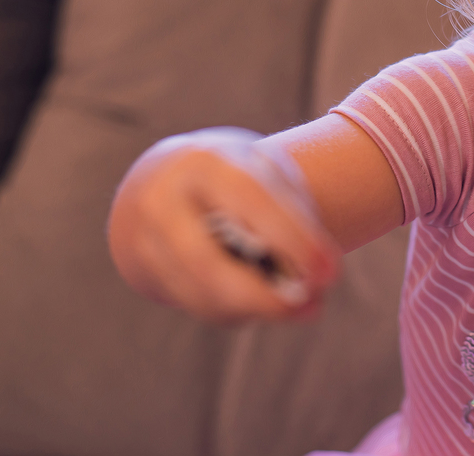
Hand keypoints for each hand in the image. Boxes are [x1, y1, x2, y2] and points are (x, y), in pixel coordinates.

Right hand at [107, 127, 340, 324]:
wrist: (157, 182)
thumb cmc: (230, 179)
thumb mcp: (261, 173)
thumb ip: (289, 216)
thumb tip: (316, 279)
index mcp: (204, 162)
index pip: (251, 202)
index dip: (293, 240)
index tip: (331, 273)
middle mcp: (163, 200)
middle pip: (208, 264)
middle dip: (264, 296)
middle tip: (314, 306)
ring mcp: (145, 239)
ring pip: (203, 294)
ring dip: (257, 308)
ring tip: (296, 305)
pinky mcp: (142, 271)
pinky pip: (198, 305)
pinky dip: (237, 311)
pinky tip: (258, 302)